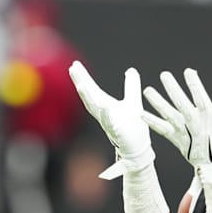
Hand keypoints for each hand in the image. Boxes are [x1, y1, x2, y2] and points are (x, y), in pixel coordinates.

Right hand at [68, 60, 153, 179]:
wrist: (139, 148)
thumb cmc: (133, 126)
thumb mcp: (133, 100)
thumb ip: (131, 85)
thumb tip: (130, 69)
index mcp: (105, 105)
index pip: (92, 89)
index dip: (83, 77)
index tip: (75, 64)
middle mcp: (103, 113)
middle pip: (89, 96)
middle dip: (81, 82)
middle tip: (73, 69)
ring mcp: (108, 123)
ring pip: (95, 109)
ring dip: (87, 98)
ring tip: (81, 85)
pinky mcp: (117, 132)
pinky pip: (110, 123)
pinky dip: (106, 114)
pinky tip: (104, 105)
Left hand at [142, 69, 211, 175]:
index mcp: (210, 117)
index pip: (201, 97)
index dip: (195, 84)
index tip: (188, 71)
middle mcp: (195, 124)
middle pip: (182, 104)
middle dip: (173, 89)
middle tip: (164, 75)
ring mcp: (184, 132)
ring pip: (169, 115)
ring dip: (157, 103)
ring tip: (147, 90)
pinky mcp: (177, 141)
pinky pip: (162, 130)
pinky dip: (152, 122)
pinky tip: (141, 114)